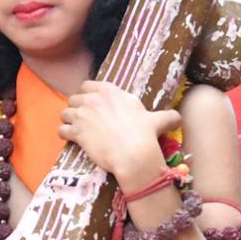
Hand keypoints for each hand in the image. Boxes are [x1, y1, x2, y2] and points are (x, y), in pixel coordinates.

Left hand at [59, 81, 179, 181]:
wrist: (133, 153)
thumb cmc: (145, 134)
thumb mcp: (157, 121)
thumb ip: (167, 116)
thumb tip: (178, 118)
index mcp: (109, 92)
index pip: (87, 85)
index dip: (86, 95)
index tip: (90, 104)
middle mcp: (93, 100)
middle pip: (73, 99)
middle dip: (76, 108)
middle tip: (83, 119)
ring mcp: (82, 115)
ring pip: (65, 114)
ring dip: (68, 121)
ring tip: (74, 129)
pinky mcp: (76, 132)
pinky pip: (62, 130)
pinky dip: (64, 134)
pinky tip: (70, 139)